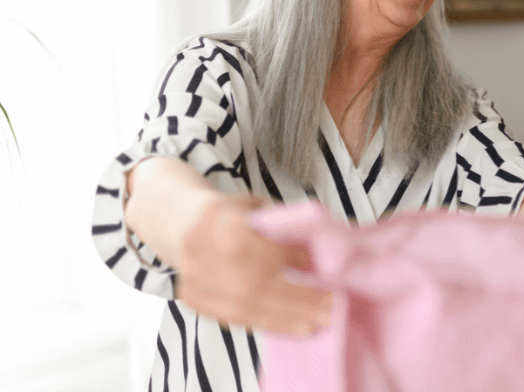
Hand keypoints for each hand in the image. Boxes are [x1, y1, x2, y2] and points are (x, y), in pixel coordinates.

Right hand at [175, 194, 332, 334]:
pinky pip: (235, 319)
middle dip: (300, 299)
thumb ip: (284, 225)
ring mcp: (197, 281)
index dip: (296, 265)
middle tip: (332, 308)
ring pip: (246, 307)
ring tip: (317, 324)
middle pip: (259, 284)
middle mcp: (207, 255)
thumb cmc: (229, 214)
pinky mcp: (196, 301)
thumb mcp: (258, 206)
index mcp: (224, 224)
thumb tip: (322, 246)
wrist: (182, 224)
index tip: (326, 274)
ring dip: (286, 319)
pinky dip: (266, 324)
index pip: (265, 251)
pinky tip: (290, 328)